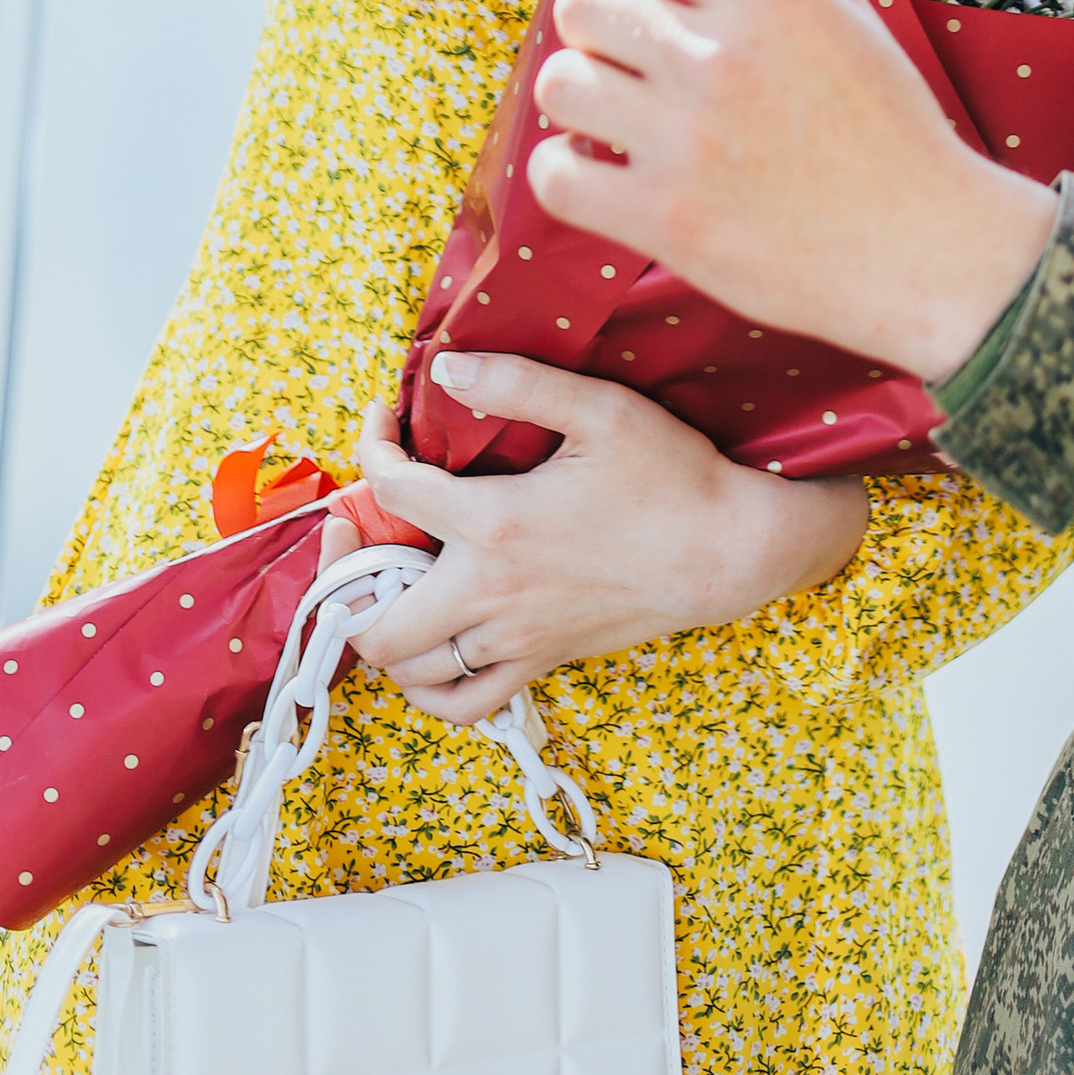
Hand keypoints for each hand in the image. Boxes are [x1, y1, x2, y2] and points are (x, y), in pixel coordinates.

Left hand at [346, 360, 868, 722]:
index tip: (383, 420)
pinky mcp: (541, 661)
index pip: (394, 493)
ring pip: (408, 670)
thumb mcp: (600, 409)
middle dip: (344, 574)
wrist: (730, 551)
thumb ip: (518, 383)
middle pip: (373, 620)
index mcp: (496, 525)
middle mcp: (492, 594)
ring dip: (380, 630)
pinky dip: (428, 686)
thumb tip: (445, 371)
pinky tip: (432, 645)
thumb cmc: (672, 477)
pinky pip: (462, 703)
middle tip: (356, 528)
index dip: (372, 449)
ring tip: (388, 581)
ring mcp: (514, 638)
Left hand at [531, 0, 1057, 381]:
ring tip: (618, 117)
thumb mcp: (838, 3)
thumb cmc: (885, 121)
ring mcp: (691, 140)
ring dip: (579, 97)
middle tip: (631, 58)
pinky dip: (566, 173)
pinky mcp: (667, 222)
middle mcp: (724, 55)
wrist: (924, 248)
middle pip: (585, 0)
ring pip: (560, 83)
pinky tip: (607, 172)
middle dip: (597, 23)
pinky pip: (555, 177)